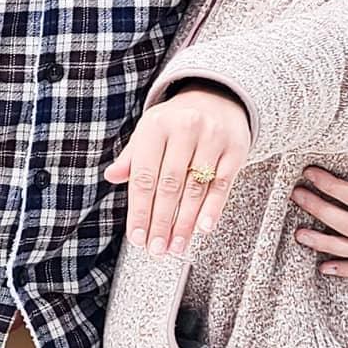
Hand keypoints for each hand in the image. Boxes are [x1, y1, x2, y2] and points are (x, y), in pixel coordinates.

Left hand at [105, 90, 251, 256]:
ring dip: (185, 223)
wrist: (216, 98)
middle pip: (169, 186)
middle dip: (161, 222)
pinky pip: (222, 184)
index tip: (137, 237)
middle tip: (156, 249)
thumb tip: (111, 176)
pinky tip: (202, 229)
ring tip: (175, 246)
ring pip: (195, 189)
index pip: (143, 176)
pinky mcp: (235, 149)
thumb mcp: (149, 132)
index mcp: (155, 126)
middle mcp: (183, 129)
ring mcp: (211, 138)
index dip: (139, 210)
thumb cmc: (175, 122)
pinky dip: (212, 209)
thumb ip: (132, 157)